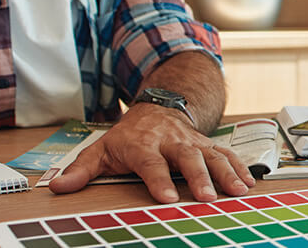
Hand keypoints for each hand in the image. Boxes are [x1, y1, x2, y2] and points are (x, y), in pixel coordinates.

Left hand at [47, 104, 254, 203]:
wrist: (159, 108)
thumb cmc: (129, 135)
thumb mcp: (102, 148)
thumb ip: (82, 169)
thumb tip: (58, 187)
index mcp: (144, 144)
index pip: (152, 163)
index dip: (159, 180)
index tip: (166, 199)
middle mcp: (172, 141)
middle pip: (187, 158)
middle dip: (199, 178)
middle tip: (208, 197)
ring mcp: (193, 141)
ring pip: (213, 154)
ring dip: (227, 173)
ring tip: (238, 191)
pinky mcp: (208, 143)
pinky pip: (227, 154)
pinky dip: (240, 167)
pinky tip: (249, 182)